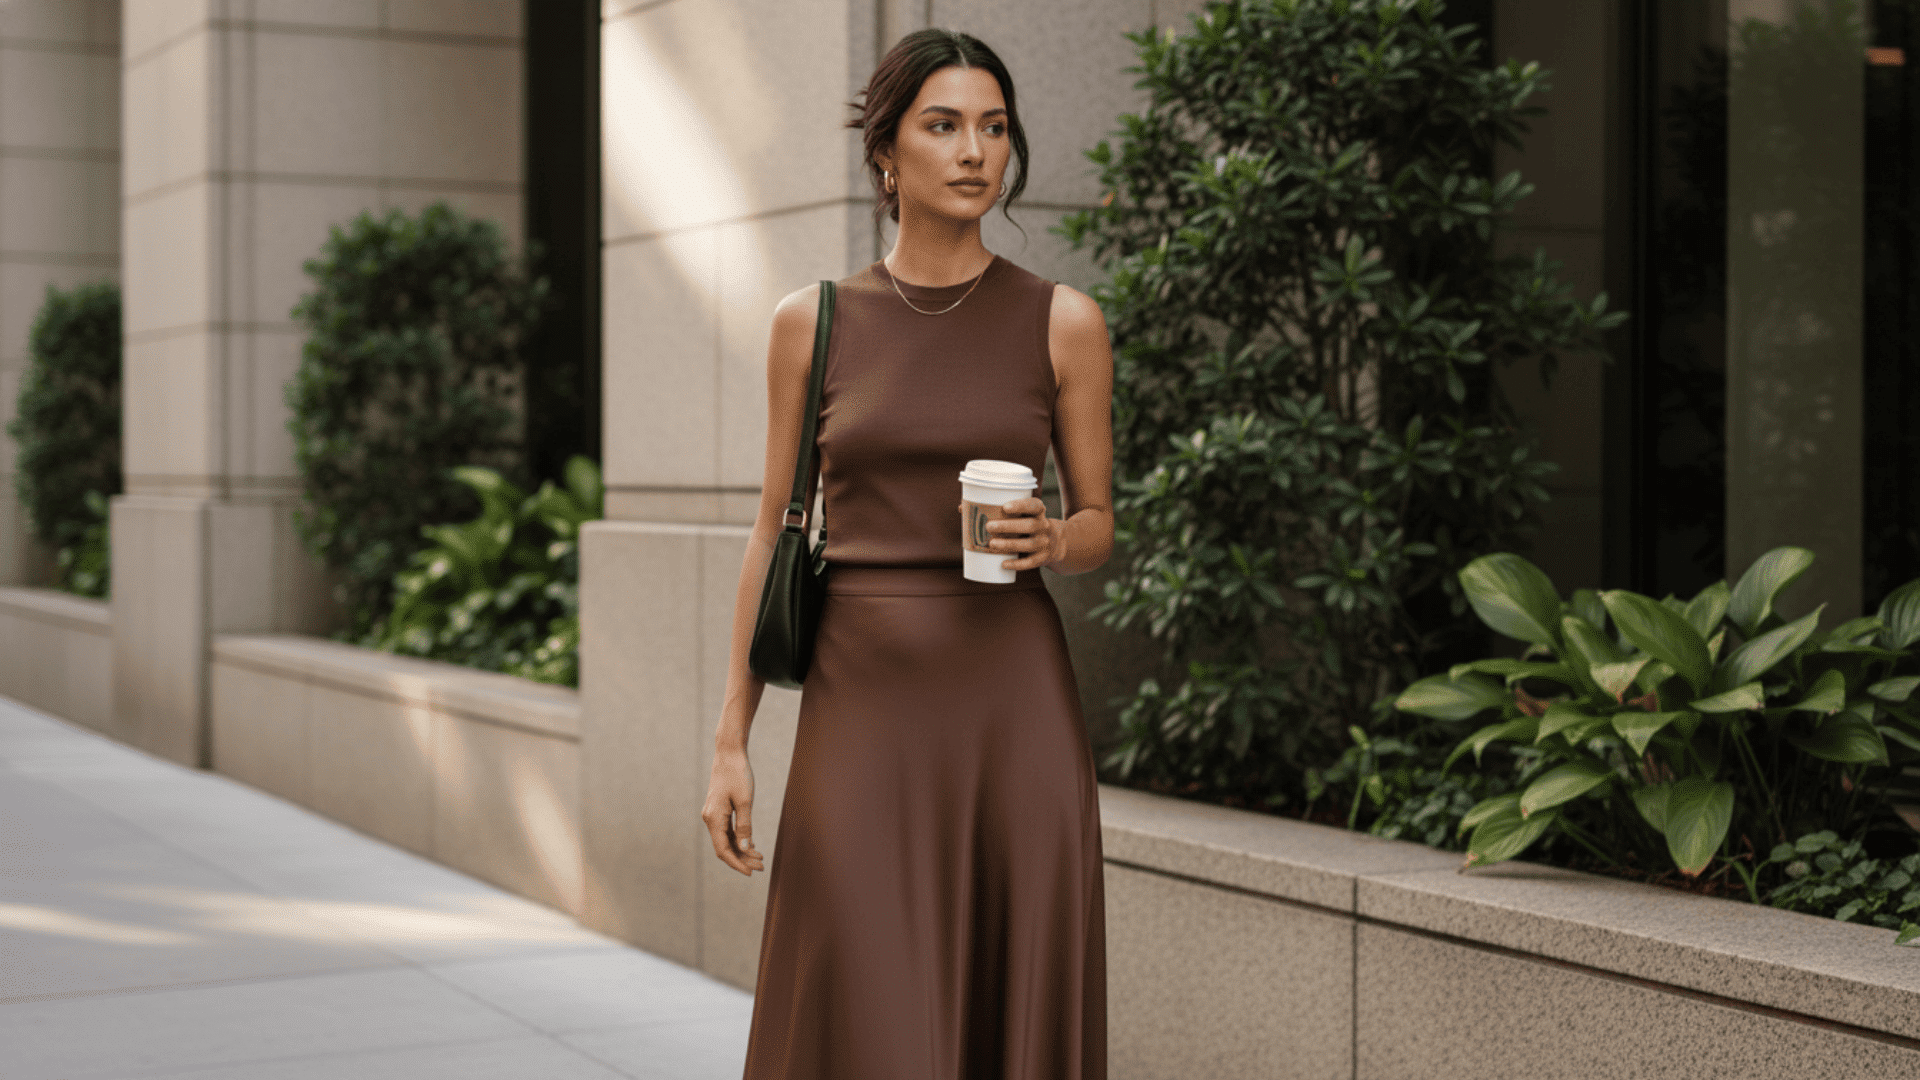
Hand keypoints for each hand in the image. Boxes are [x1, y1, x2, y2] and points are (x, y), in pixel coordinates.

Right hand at [702, 744, 763, 875]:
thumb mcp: (745, 801)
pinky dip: (739, 839)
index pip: (723, 850)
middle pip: (725, 847)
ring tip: (760, 857)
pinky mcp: (719, 810)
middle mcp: (710, 819)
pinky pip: (728, 830)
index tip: (751, 873)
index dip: (737, 863)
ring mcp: (714, 814)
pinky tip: (752, 844)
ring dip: (742, 849)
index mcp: (713, 819)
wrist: (729, 753)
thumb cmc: (738, 775)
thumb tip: (744, 848)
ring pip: (727, 839)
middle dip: (743, 858)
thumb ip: (745, 826)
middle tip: (762, 866)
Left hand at [957, 495, 1064, 571]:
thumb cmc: (1025, 524)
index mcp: (1038, 511)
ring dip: (1010, 544)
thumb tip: (961, 508)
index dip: (1021, 505)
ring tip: (992, 544)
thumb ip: (994, 510)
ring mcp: (1044, 543)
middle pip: (1030, 525)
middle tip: (989, 526)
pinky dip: (1017, 564)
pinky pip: (1030, 562)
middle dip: (1009, 526)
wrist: (1055, 543)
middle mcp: (1044, 526)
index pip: (1034, 505)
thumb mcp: (1020, 515)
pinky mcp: (1042, 558)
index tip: (1005, 507)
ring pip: (1028, 544)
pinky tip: (1003, 564)